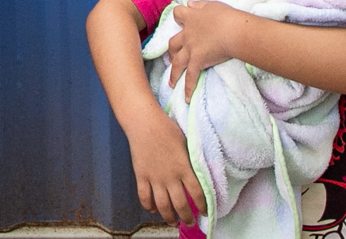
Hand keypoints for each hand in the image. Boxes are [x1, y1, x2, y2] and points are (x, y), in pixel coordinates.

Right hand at [126, 109, 204, 226]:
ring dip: (169, 218)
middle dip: (187, 218)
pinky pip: (145, 197)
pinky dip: (149, 206)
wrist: (144, 122)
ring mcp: (154, 178)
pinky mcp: (141, 176)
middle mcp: (170, 177)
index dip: (202, 206)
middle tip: (190, 223)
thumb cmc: (167, 129)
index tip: (205, 213)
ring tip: (173, 223)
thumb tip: (197, 173)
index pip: (197, 193)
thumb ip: (190, 161)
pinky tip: (153, 209)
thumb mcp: (186, 144)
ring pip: (163, 206)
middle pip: (181, 205)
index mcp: (184, 168)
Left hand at [165, 0, 250, 100]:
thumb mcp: (212, 5)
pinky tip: (186, 98)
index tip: (179, 20)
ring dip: (174, 73)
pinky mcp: (198, 61)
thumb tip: (190, 3)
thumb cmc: (227, 16)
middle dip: (171, 51)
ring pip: (177, 62)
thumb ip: (200, 5)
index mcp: (191, 18)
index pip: (178, 14)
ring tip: (171, 83)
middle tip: (172, 57)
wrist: (234, 31)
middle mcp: (187, 34)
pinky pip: (190, 77)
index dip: (178, 16)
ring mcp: (191, 48)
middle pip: (173, 43)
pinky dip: (188, 88)